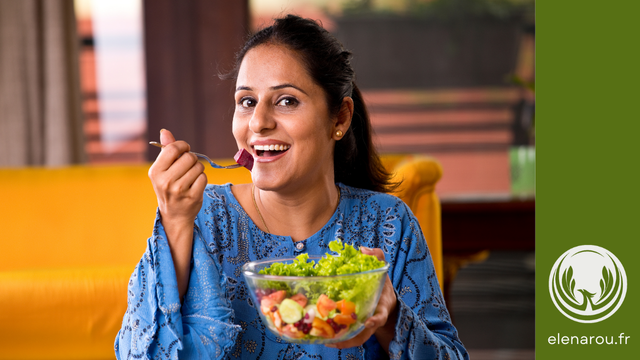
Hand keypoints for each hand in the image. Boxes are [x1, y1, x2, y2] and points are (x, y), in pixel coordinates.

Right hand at [148, 129, 206, 298]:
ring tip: (190, 178)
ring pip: (198, 167)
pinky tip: (195, 186)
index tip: (184, 151)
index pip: (174, 148)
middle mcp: (165, 181)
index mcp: (155, 171)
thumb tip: (165, 131)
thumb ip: (166, 150)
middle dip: (192, 159)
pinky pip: (204, 178)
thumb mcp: (163, 169)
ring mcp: (179, 190)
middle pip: (189, 157)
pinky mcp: (192, 197)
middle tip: (187, 168)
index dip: (183, 147)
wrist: (174, 214)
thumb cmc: (169, 186)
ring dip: (198, 170)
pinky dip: (202, 180)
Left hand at [325, 247, 397, 351]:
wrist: (386, 300)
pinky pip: (348, 337)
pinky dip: (338, 339)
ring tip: (325, 341)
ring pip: (355, 339)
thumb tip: (363, 249)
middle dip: (351, 339)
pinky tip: (324, 338)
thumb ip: (376, 256)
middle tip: (335, 339)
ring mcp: (364, 327)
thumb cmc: (382, 284)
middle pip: (364, 335)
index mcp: (381, 307)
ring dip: (341, 342)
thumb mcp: (383, 269)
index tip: (368, 322)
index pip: (380, 316)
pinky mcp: (356, 328)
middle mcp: (373, 320)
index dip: (375, 320)